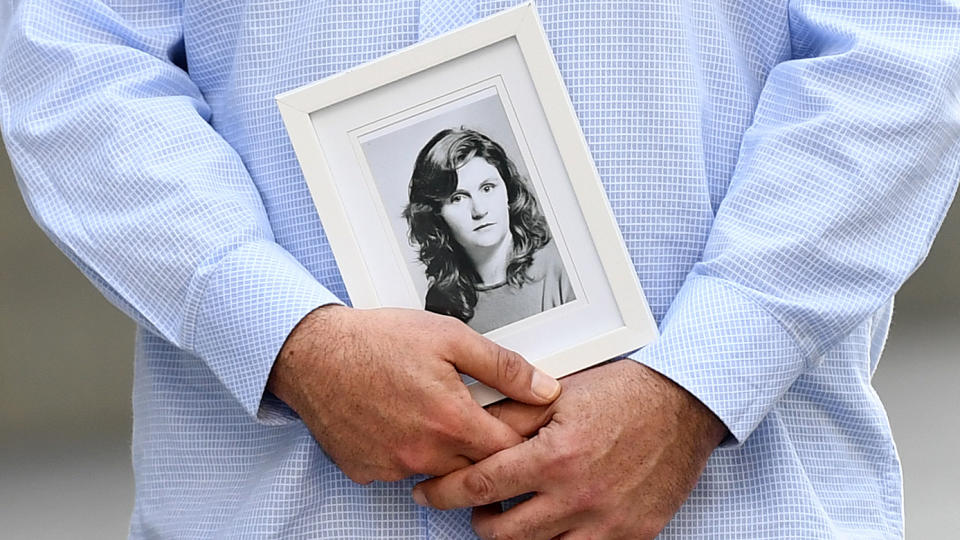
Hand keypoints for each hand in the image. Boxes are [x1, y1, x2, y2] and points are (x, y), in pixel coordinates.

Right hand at [267, 304, 561, 483]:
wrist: (312, 354)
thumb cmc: (375, 341)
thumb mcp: (449, 337)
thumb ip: (502, 366)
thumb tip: (544, 388)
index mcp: (451, 422)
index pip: (511, 450)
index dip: (523, 435)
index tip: (521, 421)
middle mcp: (424, 454)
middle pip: (478, 466)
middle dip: (484, 443)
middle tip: (474, 411)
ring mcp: (394, 467)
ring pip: (441, 471)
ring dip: (447, 449)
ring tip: (433, 410)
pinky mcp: (368, 471)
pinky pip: (403, 470)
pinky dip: (409, 452)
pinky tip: (401, 421)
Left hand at [412, 360, 727, 539]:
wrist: (683, 405)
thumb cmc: (625, 393)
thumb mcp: (559, 395)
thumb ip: (510, 415)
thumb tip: (468, 427)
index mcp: (554, 457)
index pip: (479, 486)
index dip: (443, 493)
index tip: (427, 494)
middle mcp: (577, 496)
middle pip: (502, 534)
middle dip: (477, 521)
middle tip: (475, 506)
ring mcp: (606, 522)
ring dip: (516, 537)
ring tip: (513, 515)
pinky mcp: (631, 535)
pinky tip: (554, 525)